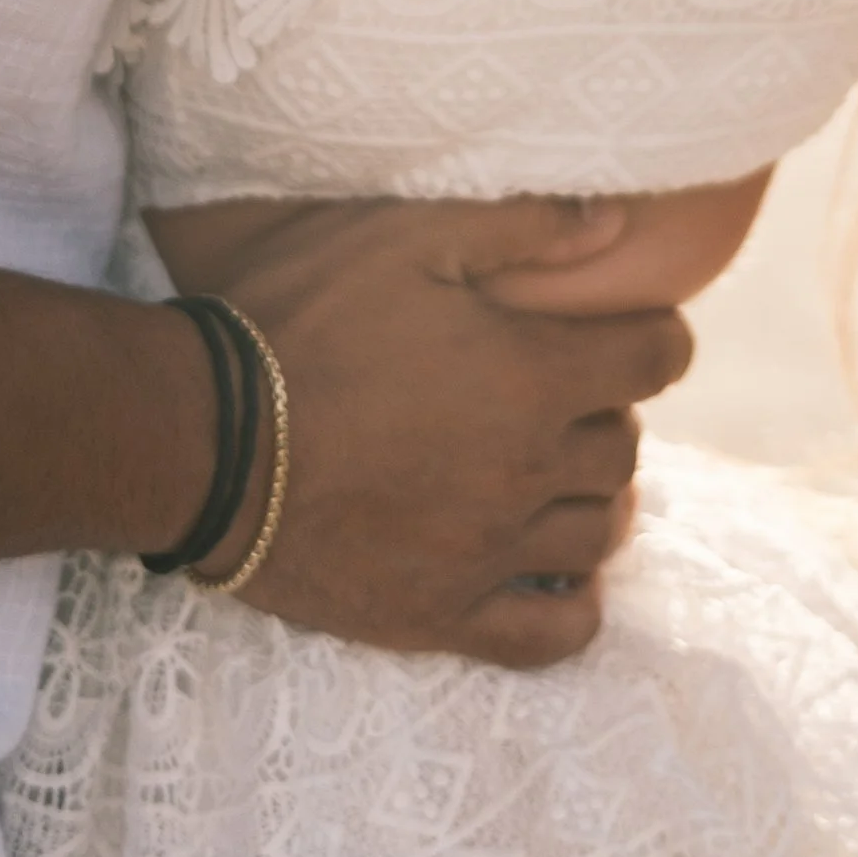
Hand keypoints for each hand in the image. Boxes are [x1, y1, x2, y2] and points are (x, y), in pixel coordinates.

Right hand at [146, 193, 691, 669]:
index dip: (655, 338)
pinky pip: (551, 636)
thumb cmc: (298, 321)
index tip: (636, 335)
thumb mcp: (405, 238)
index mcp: (532, 375)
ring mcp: (487, 552)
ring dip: (592, 498)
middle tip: (562, 394)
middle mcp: (528, 469)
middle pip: (623, 448)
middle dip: (608, 413)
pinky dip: (574, 606)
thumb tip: (619, 220)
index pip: (657, 359)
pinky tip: (556, 573)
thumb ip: (521, 226)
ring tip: (554, 472)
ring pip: (597, 533)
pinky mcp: (439, 614)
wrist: (199, 441)